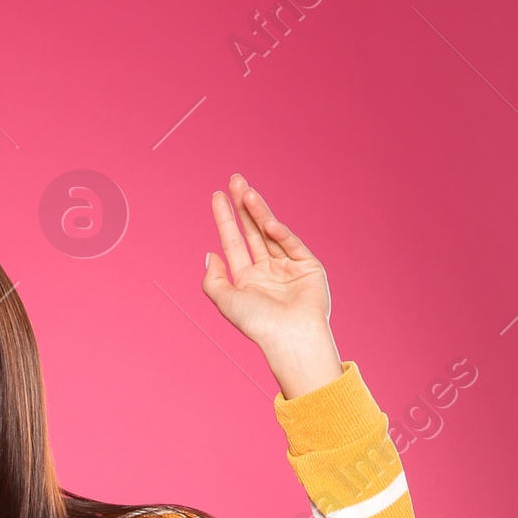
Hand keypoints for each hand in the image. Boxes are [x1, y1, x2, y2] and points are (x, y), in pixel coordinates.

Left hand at [201, 174, 342, 398]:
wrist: (290, 337)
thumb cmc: (257, 323)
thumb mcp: (226, 301)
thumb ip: (213, 280)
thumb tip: (209, 254)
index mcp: (246, 281)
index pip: (233, 243)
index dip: (225, 220)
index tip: (217, 196)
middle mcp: (267, 272)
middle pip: (251, 232)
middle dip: (243, 207)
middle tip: (234, 180)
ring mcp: (288, 267)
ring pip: (270, 233)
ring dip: (258, 212)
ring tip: (246, 191)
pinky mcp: (308, 266)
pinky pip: (291, 244)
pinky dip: (279, 233)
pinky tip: (267, 223)